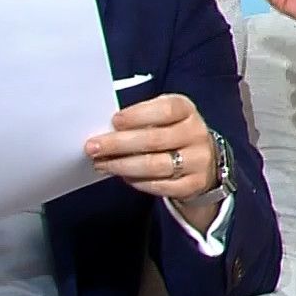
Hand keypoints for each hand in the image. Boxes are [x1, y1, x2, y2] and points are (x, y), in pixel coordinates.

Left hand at [85, 94, 223, 228]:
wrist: (203, 159)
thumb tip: (106, 130)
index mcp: (186, 111)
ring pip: (155, 165)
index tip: (114, 121)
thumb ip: (140, 119)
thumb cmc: (172, 132)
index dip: (138, 115)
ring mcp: (197, 161)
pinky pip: (160, 185)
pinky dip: (137, 181)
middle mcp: (195, 134)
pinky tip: (122, 176)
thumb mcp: (163, 117)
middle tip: (93, 147)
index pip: (165, 110)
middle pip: (155, 140)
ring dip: (122, 165)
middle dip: (119, 144)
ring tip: (101, 164)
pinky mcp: (193, 184)